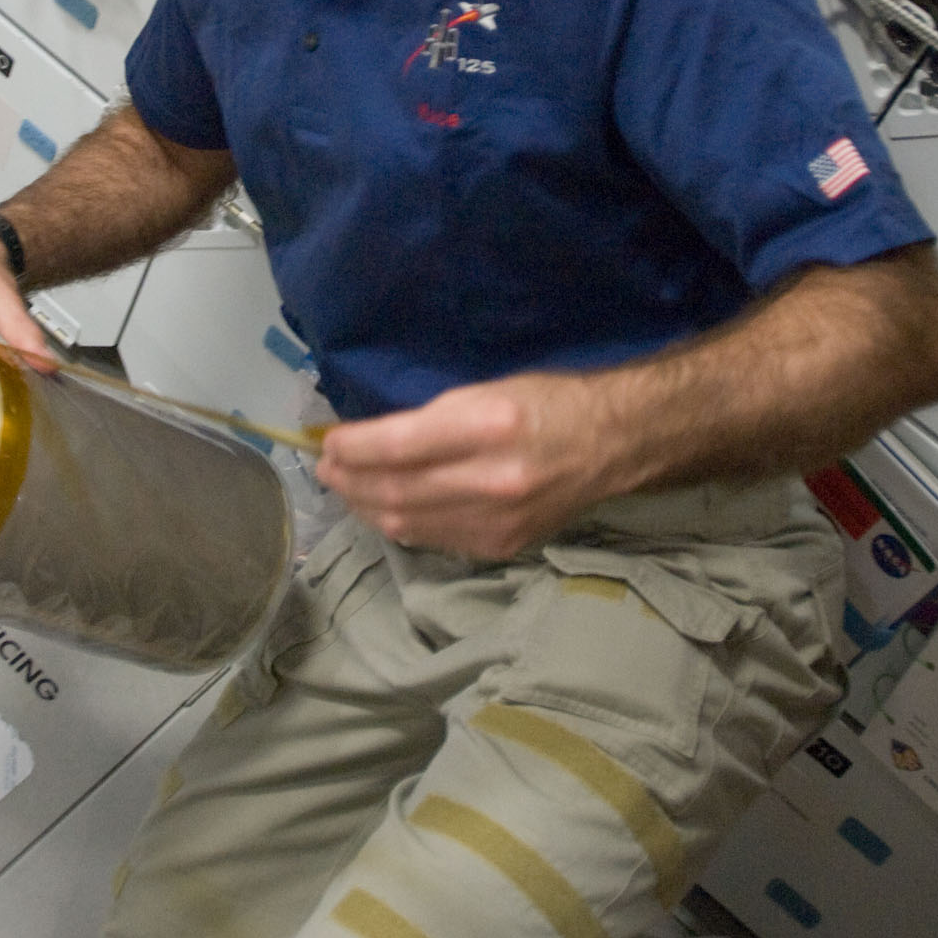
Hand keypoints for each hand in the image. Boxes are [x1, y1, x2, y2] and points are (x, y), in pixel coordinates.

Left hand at [315, 374, 625, 559]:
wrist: (611, 445)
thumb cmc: (545, 404)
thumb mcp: (486, 391)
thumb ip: (429, 418)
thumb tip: (371, 439)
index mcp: (487, 426)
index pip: (397, 445)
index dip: (353, 448)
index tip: (329, 443)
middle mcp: (491, 479)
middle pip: (395, 491)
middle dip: (349, 482)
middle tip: (326, 471)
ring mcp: (497, 520)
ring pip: (407, 524)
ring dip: (367, 507)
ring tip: (346, 491)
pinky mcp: (501, 546)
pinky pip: (433, 540)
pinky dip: (402, 525)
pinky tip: (386, 509)